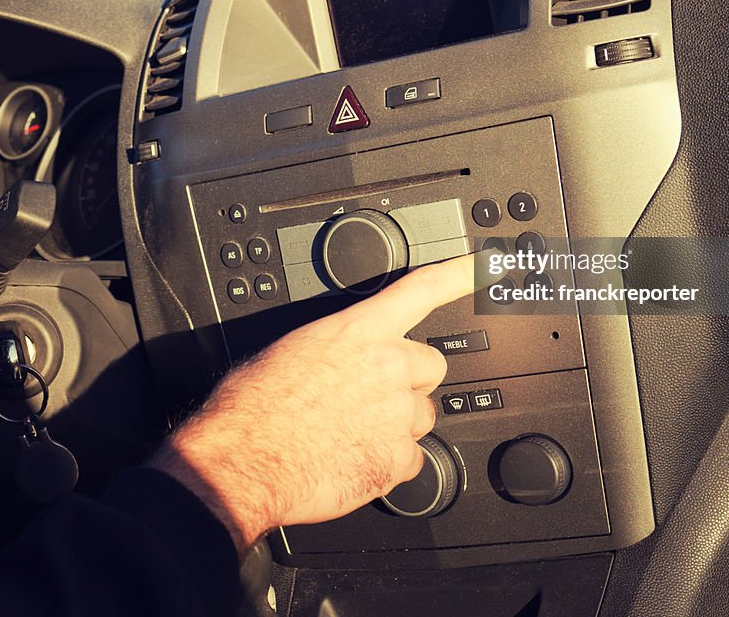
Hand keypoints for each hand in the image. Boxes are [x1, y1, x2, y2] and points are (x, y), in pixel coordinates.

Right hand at [148, 253, 474, 552]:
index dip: (460, 274)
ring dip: (399, 423)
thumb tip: (339, 359)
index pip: (422, 289)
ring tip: (354, 431)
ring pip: (424, 415)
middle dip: (410, 380)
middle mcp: (387, 365)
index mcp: (358, 329)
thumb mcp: (292, 349)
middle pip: (432, 367)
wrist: (243, 459)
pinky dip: (389, 463)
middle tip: (373, 395)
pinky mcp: (396, 459)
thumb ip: (334, 348)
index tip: (485, 264)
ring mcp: (397, 413)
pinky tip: (355, 460)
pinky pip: (413, 460)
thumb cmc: (255, 405)